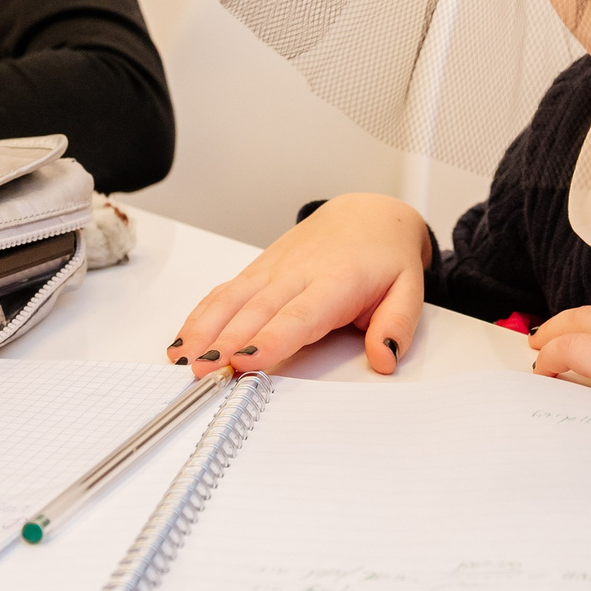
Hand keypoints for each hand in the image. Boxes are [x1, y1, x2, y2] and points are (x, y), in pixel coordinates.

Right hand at [168, 193, 430, 378]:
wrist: (368, 215)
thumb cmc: (385, 256)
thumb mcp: (408, 289)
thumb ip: (397, 325)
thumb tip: (385, 358)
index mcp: (336, 281)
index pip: (300, 314)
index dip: (272, 338)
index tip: (247, 361)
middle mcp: (297, 273)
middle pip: (256, 311)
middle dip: (227, 343)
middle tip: (205, 375)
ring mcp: (272, 269)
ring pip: (231, 300)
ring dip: (204, 331)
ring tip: (184, 362)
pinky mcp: (257, 270)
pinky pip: (223, 293)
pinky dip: (199, 317)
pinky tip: (181, 344)